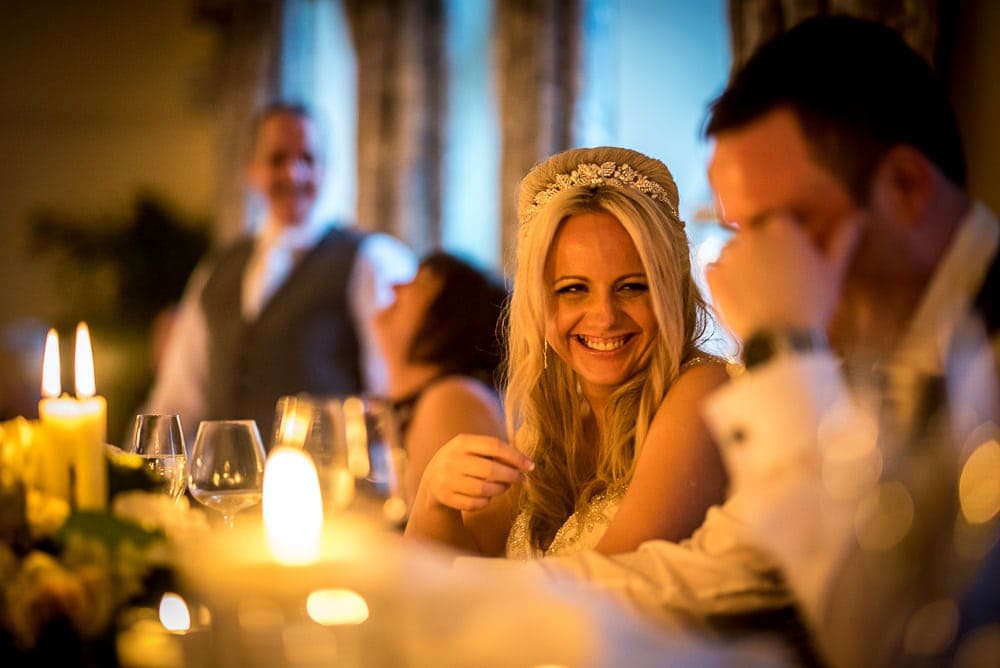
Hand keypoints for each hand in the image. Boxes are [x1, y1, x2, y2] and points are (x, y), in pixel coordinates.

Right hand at [418, 435, 533, 511]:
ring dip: (500, 489)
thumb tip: (524, 462)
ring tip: (505, 487)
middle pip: (490, 469)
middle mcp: (452, 459)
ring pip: (483, 489)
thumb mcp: (472, 449)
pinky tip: (488, 497)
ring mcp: (446, 479)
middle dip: (511, 475)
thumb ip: (495, 452)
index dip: (515, 456)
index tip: (530, 466)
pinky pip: (474, 504)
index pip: (494, 446)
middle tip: (522, 479)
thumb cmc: (462, 462)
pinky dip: (486, 502)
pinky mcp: (445, 497)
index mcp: (461, 442)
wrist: (431, 480)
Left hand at [706, 213, 861, 339]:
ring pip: (733, 252)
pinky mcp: (712, 275)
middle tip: (774, 280)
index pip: (778, 223)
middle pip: (754, 236)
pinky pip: (715, 270)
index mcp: (782, 226)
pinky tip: (741, 297)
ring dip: (741, 264)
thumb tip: (859, 216)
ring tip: (758, 292)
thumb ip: (843, 239)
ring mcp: (729, 254)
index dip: (784, 242)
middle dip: (761, 251)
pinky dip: (724, 280)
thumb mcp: (833, 271)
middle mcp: (752, 234)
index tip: (791, 262)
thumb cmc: (813, 305)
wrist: (782, 340)